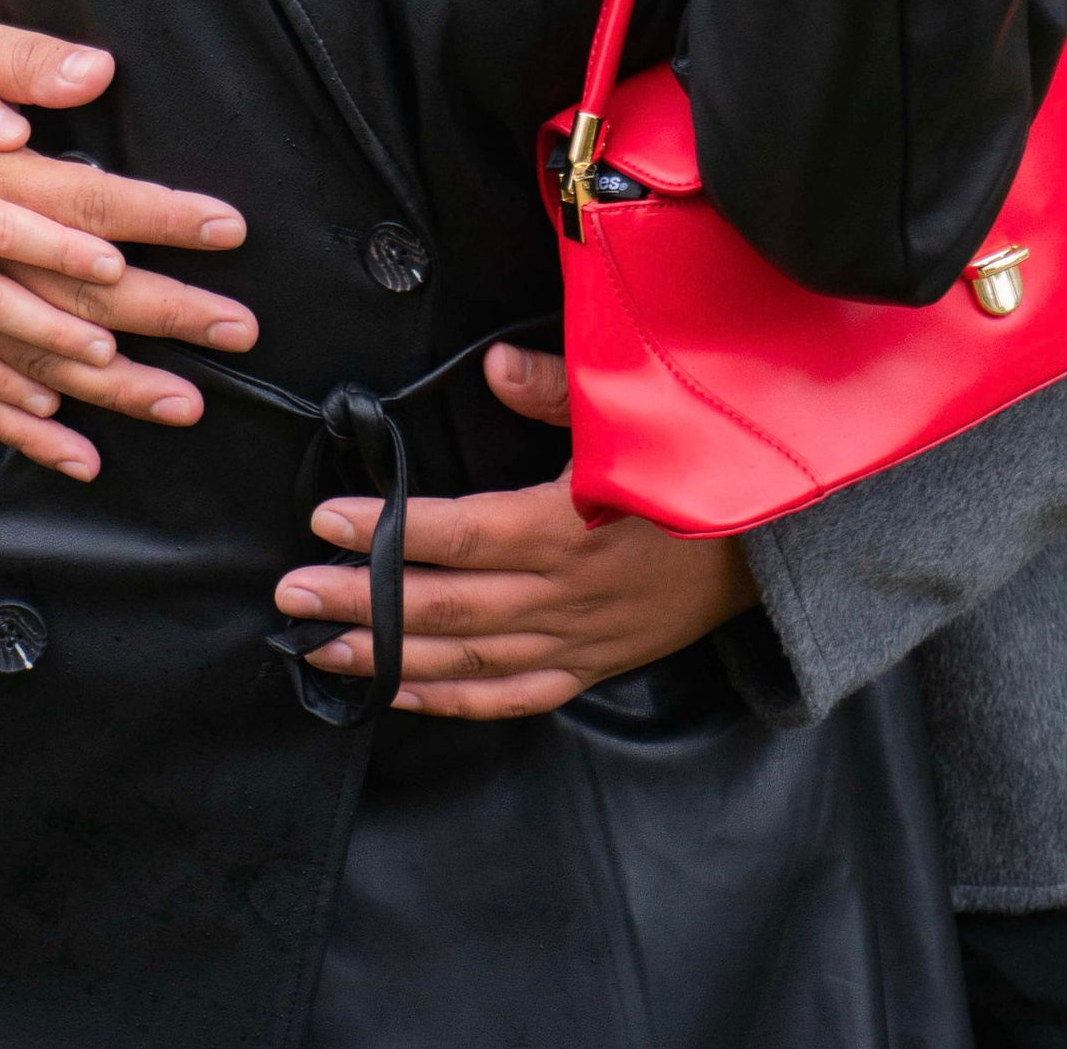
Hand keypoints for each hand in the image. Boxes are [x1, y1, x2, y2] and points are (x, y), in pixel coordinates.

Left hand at [270, 344, 755, 718]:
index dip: (387, 531)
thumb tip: (492, 368)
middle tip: (289, 593)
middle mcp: (563, 598)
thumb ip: (560, 393)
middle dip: (359, 600)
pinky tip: (393, 691)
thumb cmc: (699, 476)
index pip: (457, 535)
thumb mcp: (639, 419)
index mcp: (569, 531)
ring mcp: (573, 643)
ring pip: (463, 660)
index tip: (324, 519)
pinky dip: (445, 698)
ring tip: (317, 646)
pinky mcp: (586, 668)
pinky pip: (505, 696)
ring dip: (385, 654)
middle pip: (443, 606)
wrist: (776, 553)